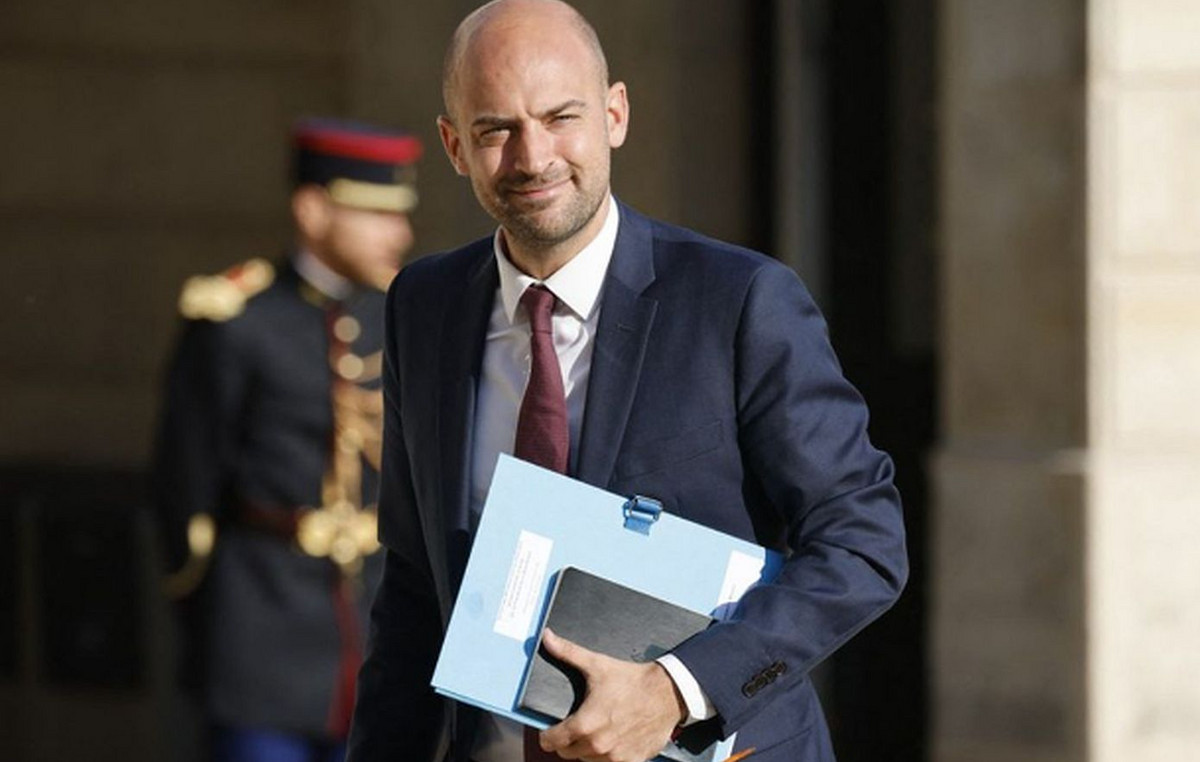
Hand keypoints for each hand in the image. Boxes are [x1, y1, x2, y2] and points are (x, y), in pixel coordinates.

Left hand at [536, 627, 687, 761]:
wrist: (667, 693)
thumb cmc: (632, 680)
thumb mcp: (597, 664)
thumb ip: (568, 653)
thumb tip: (547, 637)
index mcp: (585, 724)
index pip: (551, 742)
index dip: (547, 735)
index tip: (550, 730)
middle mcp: (598, 745)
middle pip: (567, 753)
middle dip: (567, 741)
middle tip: (576, 727)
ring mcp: (615, 757)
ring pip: (587, 760)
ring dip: (587, 750)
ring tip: (595, 732)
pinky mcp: (631, 761)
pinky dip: (608, 756)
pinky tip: (612, 741)